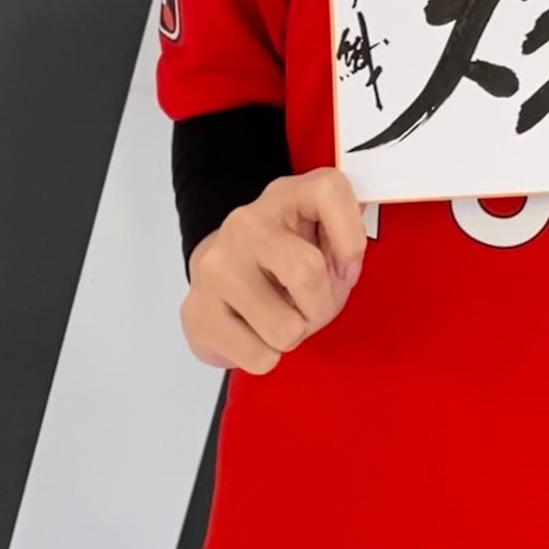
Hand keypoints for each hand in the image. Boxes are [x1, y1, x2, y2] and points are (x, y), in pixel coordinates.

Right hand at [180, 169, 368, 375]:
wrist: (219, 279)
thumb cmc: (283, 263)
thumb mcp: (321, 238)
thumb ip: (344, 242)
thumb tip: (346, 268)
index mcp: (284, 195)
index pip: (329, 191)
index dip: (352, 239)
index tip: (347, 269)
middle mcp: (245, 224)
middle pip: (307, 271)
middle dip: (322, 306)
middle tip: (311, 309)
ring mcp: (216, 266)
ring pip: (286, 328)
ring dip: (294, 336)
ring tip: (279, 319)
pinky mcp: (197, 311)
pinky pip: (260, 357)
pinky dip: (267, 356)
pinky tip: (253, 331)